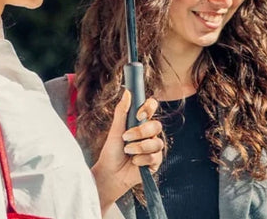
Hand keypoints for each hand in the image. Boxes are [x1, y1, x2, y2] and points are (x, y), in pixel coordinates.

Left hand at [91, 89, 163, 210]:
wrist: (110, 174)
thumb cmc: (111, 151)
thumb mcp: (115, 130)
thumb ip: (122, 112)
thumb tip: (127, 92)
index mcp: (141, 122)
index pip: (152, 107)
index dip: (149, 108)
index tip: (138, 114)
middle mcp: (150, 134)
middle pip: (156, 125)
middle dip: (140, 132)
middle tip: (126, 137)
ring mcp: (154, 148)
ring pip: (156, 143)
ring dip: (139, 147)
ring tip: (127, 151)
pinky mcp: (155, 162)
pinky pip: (155, 157)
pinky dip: (141, 160)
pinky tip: (134, 162)